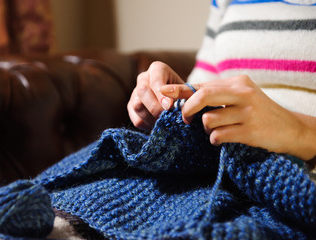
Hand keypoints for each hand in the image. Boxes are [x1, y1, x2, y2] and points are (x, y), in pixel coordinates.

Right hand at [127, 61, 183, 130]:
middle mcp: (143, 78)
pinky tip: (158, 126)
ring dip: (151, 118)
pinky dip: (147, 126)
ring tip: (164, 123)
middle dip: (154, 106)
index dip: (161, 94)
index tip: (169, 106)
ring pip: (137, 106)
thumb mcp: (188, 92)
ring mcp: (135, 93)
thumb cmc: (186, 95)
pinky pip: (136, 119)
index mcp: (157, 69)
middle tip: (165, 117)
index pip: (155, 80)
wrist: (180, 102)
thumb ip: (180, 95)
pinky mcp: (132, 107)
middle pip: (142, 91)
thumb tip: (167, 106)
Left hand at [160, 75, 315, 160]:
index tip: (162, 92)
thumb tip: (185, 96)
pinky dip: (216, 140)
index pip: (202, 85)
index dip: (179, 90)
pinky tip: (224, 139)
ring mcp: (247, 112)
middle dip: (188, 108)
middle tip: (185, 119)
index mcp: (237, 83)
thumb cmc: (259, 113)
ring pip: (209, 120)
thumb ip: (216, 95)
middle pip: (203, 96)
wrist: (290, 129)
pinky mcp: (249, 131)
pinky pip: (219, 136)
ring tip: (217, 130)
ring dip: (207, 129)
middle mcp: (243, 93)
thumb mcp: (241, 97)